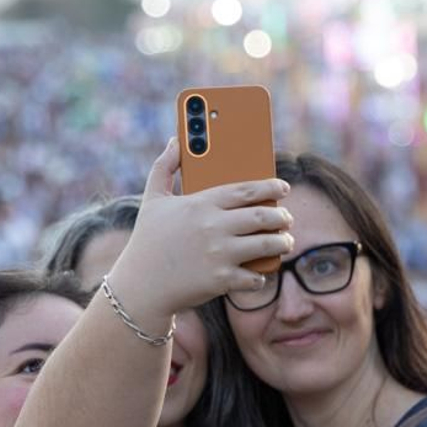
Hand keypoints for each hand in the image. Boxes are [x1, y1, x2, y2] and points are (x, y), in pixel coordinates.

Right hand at [110, 139, 293, 321]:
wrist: (139, 286)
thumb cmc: (147, 241)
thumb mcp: (152, 200)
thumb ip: (164, 167)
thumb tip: (176, 140)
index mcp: (200, 203)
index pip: (246, 189)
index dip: (270, 187)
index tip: (283, 187)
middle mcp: (213, 226)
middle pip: (263, 216)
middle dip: (282, 217)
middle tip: (286, 219)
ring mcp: (219, 254)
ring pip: (267, 244)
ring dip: (282, 243)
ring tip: (285, 242)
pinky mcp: (221, 280)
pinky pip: (255, 277)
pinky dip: (260, 276)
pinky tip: (259, 273)